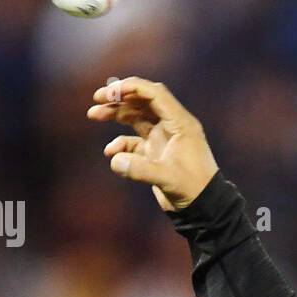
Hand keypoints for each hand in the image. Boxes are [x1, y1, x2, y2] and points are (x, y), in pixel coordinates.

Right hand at [87, 77, 218, 210]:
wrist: (203, 208)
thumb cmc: (193, 189)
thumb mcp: (169, 179)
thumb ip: (141, 170)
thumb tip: (114, 160)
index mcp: (180, 123)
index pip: (155, 94)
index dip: (132, 88)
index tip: (110, 91)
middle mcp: (172, 127)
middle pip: (142, 102)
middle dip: (120, 98)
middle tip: (97, 99)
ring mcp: (163, 139)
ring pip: (136, 118)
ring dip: (116, 114)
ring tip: (93, 114)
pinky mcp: (155, 154)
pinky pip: (134, 141)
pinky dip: (121, 144)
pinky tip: (111, 153)